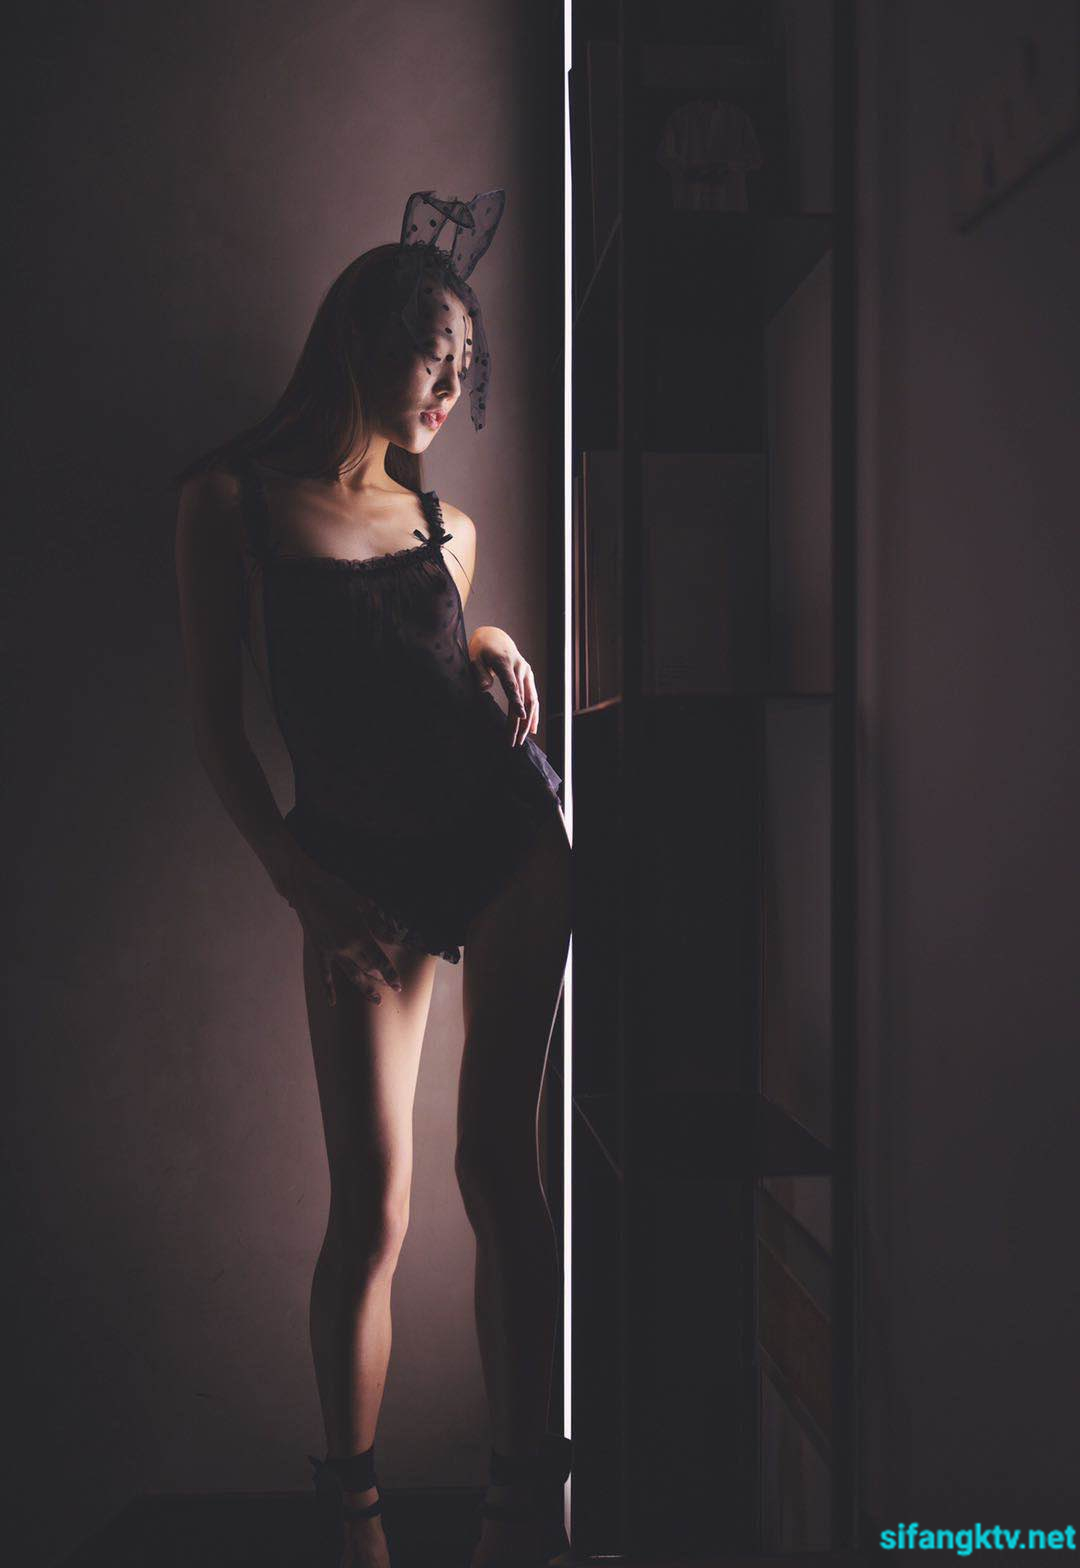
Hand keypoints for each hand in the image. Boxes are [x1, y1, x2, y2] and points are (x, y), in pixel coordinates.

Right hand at [281, 851, 403, 1007]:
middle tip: (390, 989)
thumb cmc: (338, 890)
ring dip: (365, 988)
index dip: (391, 974)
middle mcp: (347, 947)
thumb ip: (380, 924)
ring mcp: (331, 951)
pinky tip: (332, 1003)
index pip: (380, 961)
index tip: (399, 986)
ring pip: (351, 976)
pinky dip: (328, 989)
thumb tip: (394, 939)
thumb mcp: (364, 903)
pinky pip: (324, 974)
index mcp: (360, 934)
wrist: (307, 887)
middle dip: (380, 979)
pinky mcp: (319, 951)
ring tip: (376, 999)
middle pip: (368, 969)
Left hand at [469, 626, 538, 747]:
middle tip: (512, 742)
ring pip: (531, 700)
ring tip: (520, 741)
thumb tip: (485, 688)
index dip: (516, 700)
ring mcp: (527, 672)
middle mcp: (520, 667)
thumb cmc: (481, 649)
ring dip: (527, 722)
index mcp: (505, 662)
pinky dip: (533, 714)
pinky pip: (533, 698)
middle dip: (519, 722)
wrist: (495, 637)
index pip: (511, 684)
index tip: (520, 716)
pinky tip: (532, 729)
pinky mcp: (529, 677)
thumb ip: (479, 672)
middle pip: (523, 698)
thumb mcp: (474, 657)